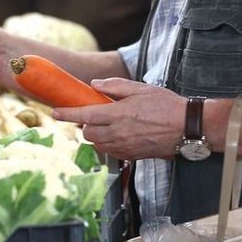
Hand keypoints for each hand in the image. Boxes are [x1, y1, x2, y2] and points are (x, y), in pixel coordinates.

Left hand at [53, 78, 183, 159]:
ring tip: (108, 125)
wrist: (186, 127)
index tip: (55, 112)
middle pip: (88, 134)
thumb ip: (115, 87)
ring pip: (98, 145)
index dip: (67, 114)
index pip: (85, 115)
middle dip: (86, 125)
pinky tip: (119, 135)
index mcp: (119, 114)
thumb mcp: (140, 89)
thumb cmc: (166, 105)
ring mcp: (125, 147)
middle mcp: (119, 133)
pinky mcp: (133, 156)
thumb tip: (94, 85)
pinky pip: (112, 153)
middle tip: (95, 115)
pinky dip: (109, 145)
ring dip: (97, 136)